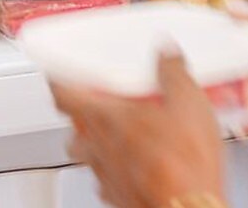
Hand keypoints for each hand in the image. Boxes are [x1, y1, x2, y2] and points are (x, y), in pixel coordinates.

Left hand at [51, 51, 224, 207]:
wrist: (185, 207)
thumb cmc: (181, 163)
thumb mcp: (188, 101)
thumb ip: (172, 72)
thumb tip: (166, 55)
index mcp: (105, 117)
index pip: (62, 93)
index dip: (59, 78)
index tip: (62, 71)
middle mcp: (97, 147)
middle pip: (74, 127)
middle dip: (86, 113)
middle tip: (106, 102)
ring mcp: (105, 174)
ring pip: (90, 153)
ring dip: (103, 141)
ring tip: (128, 131)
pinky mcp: (118, 194)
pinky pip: (110, 175)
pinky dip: (122, 165)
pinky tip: (145, 161)